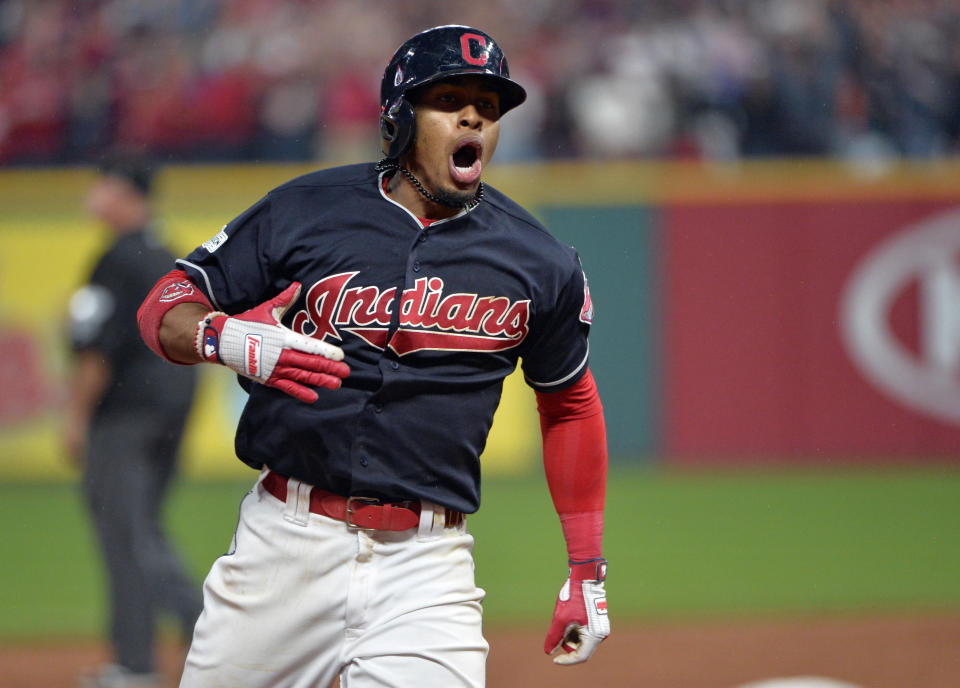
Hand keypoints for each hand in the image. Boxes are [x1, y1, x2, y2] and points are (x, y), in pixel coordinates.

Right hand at [196, 282, 349, 402]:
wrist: (222, 340)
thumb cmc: (247, 323)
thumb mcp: (267, 310)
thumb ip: (285, 299)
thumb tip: (298, 285)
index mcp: (283, 337)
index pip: (309, 345)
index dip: (325, 352)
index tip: (341, 356)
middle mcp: (281, 354)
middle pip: (309, 363)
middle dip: (329, 368)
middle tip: (346, 372)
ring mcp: (274, 368)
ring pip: (301, 376)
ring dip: (320, 380)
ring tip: (336, 384)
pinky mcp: (267, 378)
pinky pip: (286, 387)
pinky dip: (300, 392)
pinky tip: (313, 397)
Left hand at [544, 558, 608, 664]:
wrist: (584, 578)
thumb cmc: (574, 597)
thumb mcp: (560, 619)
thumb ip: (554, 637)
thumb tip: (549, 652)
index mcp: (595, 636)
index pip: (580, 657)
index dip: (566, 660)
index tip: (554, 659)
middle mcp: (602, 634)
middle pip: (581, 649)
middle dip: (567, 644)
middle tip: (558, 631)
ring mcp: (601, 628)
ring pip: (583, 641)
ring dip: (571, 636)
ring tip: (564, 620)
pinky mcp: (598, 622)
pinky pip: (586, 633)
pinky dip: (576, 630)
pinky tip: (569, 617)